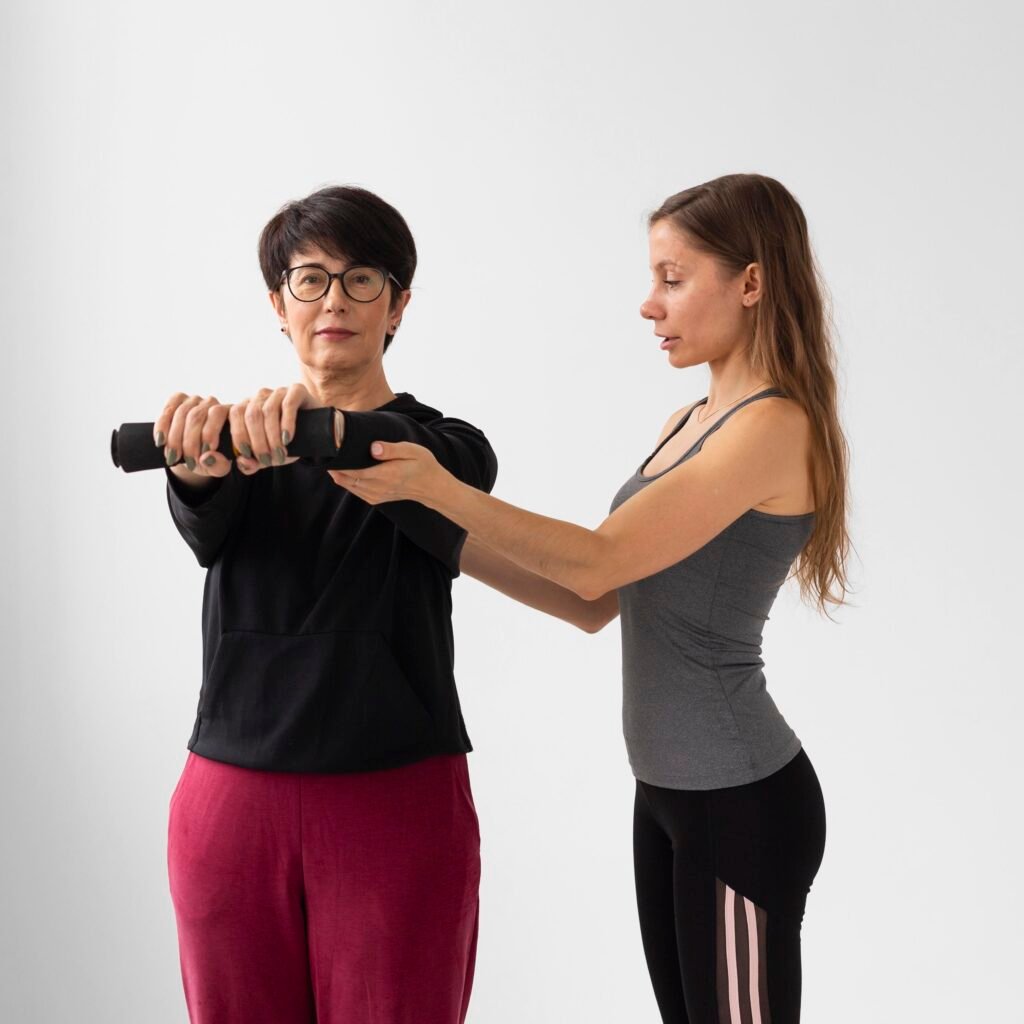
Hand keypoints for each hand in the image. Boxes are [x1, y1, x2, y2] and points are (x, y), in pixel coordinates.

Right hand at [154, 392, 233, 478]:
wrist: (193, 454)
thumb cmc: (211, 458)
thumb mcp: (218, 466)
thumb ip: (219, 465)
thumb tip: (207, 457)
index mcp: (229, 413)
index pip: (219, 413)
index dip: (210, 433)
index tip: (205, 453)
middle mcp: (212, 402)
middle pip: (196, 416)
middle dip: (190, 442)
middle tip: (189, 462)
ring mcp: (194, 400)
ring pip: (180, 413)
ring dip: (174, 438)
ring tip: (173, 457)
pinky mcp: (177, 400)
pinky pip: (168, 410)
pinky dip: (162, 426)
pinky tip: (161, 442)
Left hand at [229, 383, 324, 475]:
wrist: (318, 435)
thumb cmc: (287, 444)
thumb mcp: (266, 457)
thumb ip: (250, 462)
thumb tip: (241, 462)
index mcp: (245, 408)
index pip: (230, 414)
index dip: (233, 433)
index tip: (241, 453)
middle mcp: (259, 397)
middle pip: (249, 414)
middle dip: (256, 441)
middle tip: (265, 461)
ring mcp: (278, 392)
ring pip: (267, 411)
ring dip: (271, 437)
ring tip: (279, 454)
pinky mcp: (297, 391)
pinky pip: (287, 404)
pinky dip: (286, 424)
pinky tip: (287, 439)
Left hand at [328, 441, 444, 504]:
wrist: (431, 487)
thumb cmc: (423, 464)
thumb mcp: (412, 450)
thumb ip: (392, 449)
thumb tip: (373, 447)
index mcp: (386, 474)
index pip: (355, 470)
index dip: (339, 462)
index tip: (329, 450)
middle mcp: (379, 487)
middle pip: (347, 479)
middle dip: (334, 467)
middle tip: (324, 452)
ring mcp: (376, 495)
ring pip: (348, 486)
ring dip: (337, 475)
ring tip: (329, 460)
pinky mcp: (375, 498)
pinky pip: (354, 491)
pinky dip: (345, 482)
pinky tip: (340, 472)